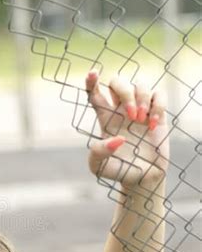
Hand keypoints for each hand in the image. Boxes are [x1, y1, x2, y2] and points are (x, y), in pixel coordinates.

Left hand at [85, 70, 169, 191]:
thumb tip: (117, 138)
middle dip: (124, 91)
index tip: (93, 73)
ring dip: (141, 98)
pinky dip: (157, 105)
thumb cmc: (118, 171)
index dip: (92, 81)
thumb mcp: (99, 167)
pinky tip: (154, 124)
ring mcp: (140, 110)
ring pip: (140, 84)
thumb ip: (99, 153)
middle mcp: (121, 110)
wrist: (142, 178)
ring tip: (141, 120)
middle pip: (118, 81)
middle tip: (130, 116)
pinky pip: (159, 94)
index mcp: (104, 118)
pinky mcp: (157, 114)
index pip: (95, 93)